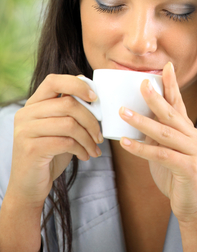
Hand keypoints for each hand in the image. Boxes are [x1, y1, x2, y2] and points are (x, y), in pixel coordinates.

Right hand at [7, 74, 102, 209]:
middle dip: (91, 119)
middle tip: (100, 135)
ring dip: (88, 137)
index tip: (95, 98)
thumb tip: (92, 89)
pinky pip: (66, 142)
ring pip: (69, 124)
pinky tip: (86, 155)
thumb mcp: (61, 128)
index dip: (77, 85)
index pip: (54, 81)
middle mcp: (26, 113)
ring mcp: (26, 130)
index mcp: (33, 104)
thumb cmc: (50, 153)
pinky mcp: (31, 148)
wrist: (29, 187)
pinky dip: (82, 148)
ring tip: (95, 148)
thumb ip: (70, 109)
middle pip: (68, 104)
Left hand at [118, 63, 196, 227]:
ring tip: (123, 111)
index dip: (172, 84)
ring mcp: (192, 152)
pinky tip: (126, 142)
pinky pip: (161, 155)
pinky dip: (142, 149)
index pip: (178, 103)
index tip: (166, 66)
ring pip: (164, 132)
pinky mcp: (188, 168)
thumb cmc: (177, 176)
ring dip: (142, 121)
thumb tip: (136, 118)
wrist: (195, 206)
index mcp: (187, 130)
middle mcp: (192, 137)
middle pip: (171, 113)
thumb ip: (156, 135)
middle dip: (155, 97)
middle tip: (141, 82)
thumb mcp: (166, 150)